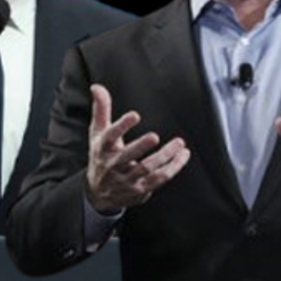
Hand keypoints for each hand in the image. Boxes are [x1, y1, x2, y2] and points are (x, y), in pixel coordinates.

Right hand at [86, 84, 190, 213]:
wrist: (98, 193)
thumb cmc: (101, 155)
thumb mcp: (98, 133)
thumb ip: (101, 109)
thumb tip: (96, 86)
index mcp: (102, 149)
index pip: (109, 137)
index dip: (121, 126)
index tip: (135, 115)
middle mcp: (113, 165)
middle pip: (126, 157)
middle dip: (140, 147)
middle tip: (154, 136)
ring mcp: (127, 179)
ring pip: (146, 168)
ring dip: (164, 156)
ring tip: (179, 143)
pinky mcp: (141, 189)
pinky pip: (159, 179)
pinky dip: (173, 168)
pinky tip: (183, 155)